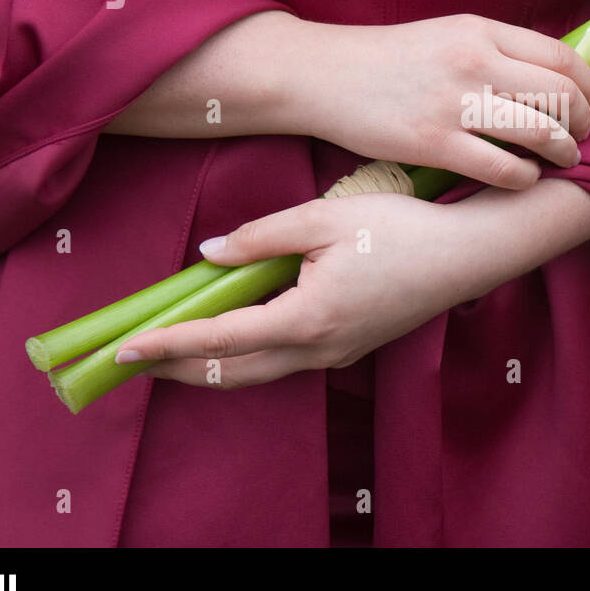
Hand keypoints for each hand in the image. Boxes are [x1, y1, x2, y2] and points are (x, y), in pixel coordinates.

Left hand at [114, 192, 504, 387]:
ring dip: (210, 365)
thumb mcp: (323, 218)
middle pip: (231, 372)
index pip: (218, 339)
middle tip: (132, 358)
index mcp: (306, 318)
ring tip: (169, 350)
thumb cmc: (400, 230)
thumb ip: (261, 237)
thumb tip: (209, 255)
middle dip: (177, 369)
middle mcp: (317, 349)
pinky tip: (231, 333)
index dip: (165, 345)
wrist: (466, 256)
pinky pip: (283, 361)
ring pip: (257, 372)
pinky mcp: (349, 347)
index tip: (123, 348)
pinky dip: (245, 355)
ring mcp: (336, 354)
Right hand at [293, 14, 589, 188]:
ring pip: (540, 131)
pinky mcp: (433, 143)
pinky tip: (523, 178)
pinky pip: (502, 168)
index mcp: (481, 31)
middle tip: (581, 137)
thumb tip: (549, 76)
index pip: (561, 56)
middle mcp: (474, 62)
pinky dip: (524, 177)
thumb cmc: (388, 60)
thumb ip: (495, 50)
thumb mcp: (447, 35)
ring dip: (563, 151)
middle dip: (582, 121)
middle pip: (559, 94)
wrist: (324, 75)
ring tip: (564, 160)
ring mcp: (455, 104)